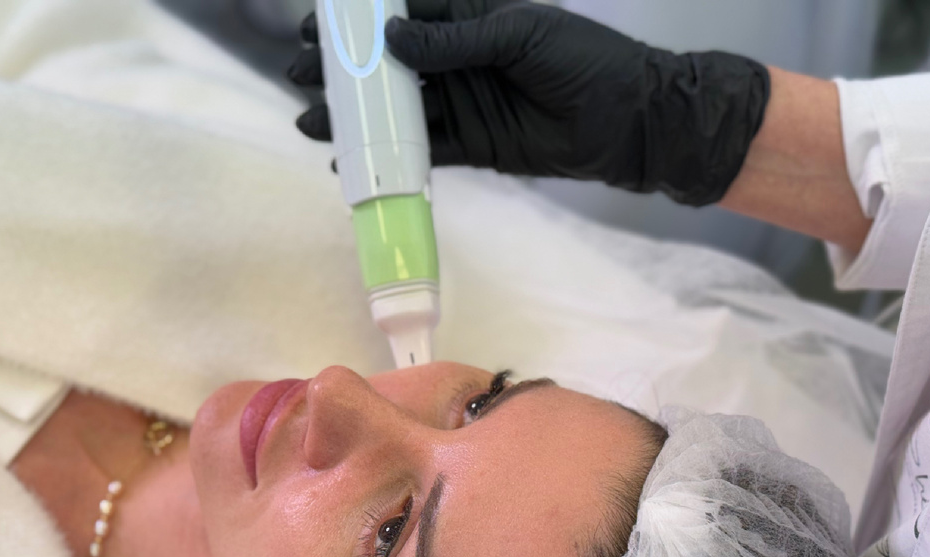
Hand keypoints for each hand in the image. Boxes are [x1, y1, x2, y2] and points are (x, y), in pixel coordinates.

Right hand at [288, 0, 769, 205]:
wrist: (629, 121)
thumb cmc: (583, 62)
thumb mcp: (519, 36)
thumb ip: (455, 40)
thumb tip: (392, 40)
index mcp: (469, 20)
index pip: (401, 19)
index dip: (358, 28)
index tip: (314, 32)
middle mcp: (458, 61)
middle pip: (389, 68)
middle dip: (345, 75)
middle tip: (300, 80)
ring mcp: (463, 105)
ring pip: (398, 112)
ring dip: (357, 121)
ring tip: (313, 126)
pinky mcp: (473, 147)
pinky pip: (422, 152)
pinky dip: (389, 160)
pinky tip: (353, 164)